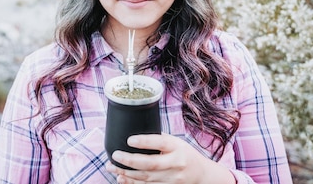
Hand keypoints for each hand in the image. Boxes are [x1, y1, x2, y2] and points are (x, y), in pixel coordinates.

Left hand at [105, 133, 234, 183]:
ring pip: (145, 178)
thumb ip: (158, 139)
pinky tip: (121, 178)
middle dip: (129, 160)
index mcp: (177, 147)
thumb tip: (133, 133)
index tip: (129, 140)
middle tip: (115, 155)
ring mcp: (172, 179)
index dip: (144, 142)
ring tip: (111, 167)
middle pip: (150, 164)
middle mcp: (175, 163)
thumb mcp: (176, 142)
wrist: (201, 174)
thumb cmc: (184, 154)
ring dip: (126, 173)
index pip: (160, 143)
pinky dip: (132, 183)